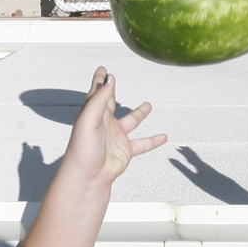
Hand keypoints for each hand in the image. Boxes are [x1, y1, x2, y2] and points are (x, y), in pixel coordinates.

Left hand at [61, 67, 166, 186]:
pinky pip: (142, 144)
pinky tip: (164, 138)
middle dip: (111, 91)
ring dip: (139, 114)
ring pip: (131, 122)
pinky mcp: (126, 151)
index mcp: (94, 115)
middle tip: (114, 78)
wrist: (89, 176)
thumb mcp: (89, 120)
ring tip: (149, 105)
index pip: (97, 93)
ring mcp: (116, 137)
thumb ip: (99, 100)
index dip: (100, 81)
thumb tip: (110, 78)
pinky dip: (153, 141)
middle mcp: (105, 124)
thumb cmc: (83, 149)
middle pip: (110, 103)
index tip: (103, 69)